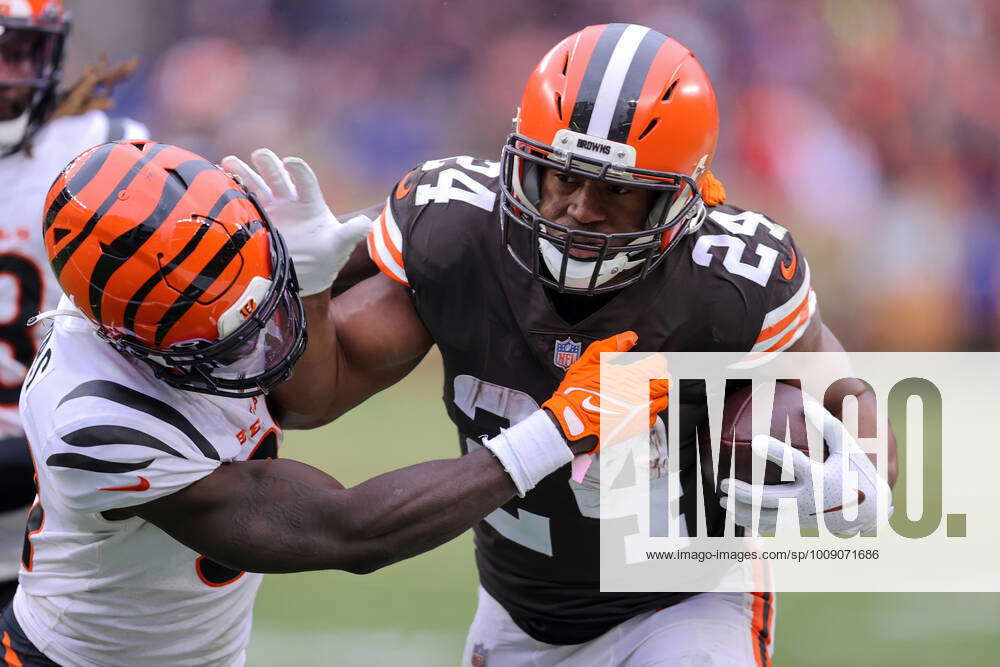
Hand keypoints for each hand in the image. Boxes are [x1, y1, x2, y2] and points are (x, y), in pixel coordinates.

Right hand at [221, 149, 371, 295]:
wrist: (304, 273)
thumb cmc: (325, 256)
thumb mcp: (339, 245)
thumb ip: (350, 233)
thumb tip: (368, 225)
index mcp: (310, 202)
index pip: (305, 180)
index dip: (299, 170)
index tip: (291, 163)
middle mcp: (288, 200)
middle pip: (277, 176)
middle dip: (269, 164)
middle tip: (260, 154)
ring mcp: (269, 209)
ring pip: (255, 185)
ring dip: (242, 172)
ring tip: (228, 161)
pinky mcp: (254, 220)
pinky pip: (240, 202)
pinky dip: (229, 190)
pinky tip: (216, 181)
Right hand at [542, 331, 669, 455]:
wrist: (570, 423)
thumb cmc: (576, 393)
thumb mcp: (588, 362)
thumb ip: (611, 347)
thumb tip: (629, 337)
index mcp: (630, 376)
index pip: (659, 365)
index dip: (656, 362)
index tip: (650, 362)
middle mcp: (639, 394)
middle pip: (666, 383)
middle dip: (661, 377)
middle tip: (651, 376)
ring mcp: (639, 412)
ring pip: (662, 401)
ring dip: (657, 394)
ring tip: (646, 392)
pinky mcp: (635, 427)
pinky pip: (652, 418)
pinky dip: (649, 411)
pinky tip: (637, 407)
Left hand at [719, 399, 892, 535]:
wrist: (871, 512)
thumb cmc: (857, 474)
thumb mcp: (849, 448)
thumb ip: (829, 426)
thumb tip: (806, 402)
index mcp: (819, 479)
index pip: (794, 464)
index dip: (776, 452)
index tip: (756, 441)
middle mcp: (808, 501)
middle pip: (770, 500)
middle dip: (744, 493)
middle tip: (723, 483)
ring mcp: (802, 517)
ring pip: (766, 519)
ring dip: (742, 512)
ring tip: (722, 502)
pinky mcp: (799, 525)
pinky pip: (771, 527)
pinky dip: (752, 523)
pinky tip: (736, 516)